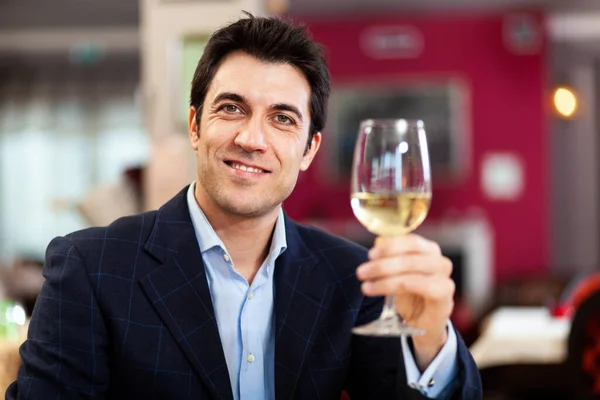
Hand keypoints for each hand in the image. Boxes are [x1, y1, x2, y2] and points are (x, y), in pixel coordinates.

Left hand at [356, 234, 453, 369]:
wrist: (423, 323)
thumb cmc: (410, 294)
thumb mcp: (397, 273)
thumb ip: (389, 256)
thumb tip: (379, 241)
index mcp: (429, 250)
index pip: (411, 241)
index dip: (390, 246)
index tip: (371, 254)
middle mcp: (440, 262)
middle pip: (410, 256)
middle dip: (382, 264)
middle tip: (361, 272)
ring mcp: (445, 279)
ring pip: (413, 271)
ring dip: (386, 278)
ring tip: (366, 286)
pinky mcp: (444, 298)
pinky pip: (424, 287)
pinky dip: (401, 285)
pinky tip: (383, 290)